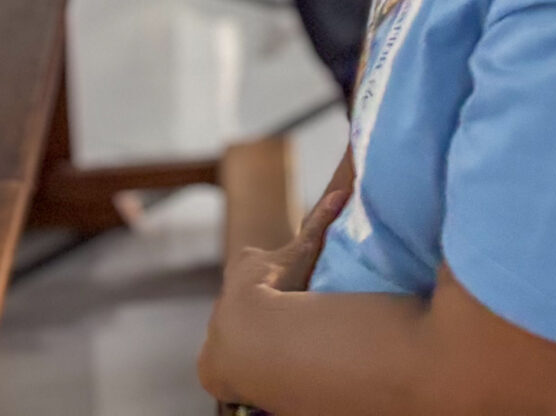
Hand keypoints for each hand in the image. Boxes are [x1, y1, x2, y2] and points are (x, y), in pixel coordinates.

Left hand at [198, 180, 353, 407]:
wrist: (244, 326)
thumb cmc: (274, 283)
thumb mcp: (302, 251)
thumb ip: (319, 223)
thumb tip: (341, 192)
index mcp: (246, 263)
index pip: (259, 263)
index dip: (276, 271)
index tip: (288, 280)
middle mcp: (228, 291)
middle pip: (248, 294)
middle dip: (264, 301)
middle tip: (286, 313)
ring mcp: (219, 323)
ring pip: (240, 325)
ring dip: (255, 332)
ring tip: (277, 343)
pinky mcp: (214, 357)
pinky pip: (231, 357)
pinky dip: (243, 358)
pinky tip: (260, 364)